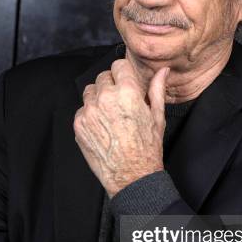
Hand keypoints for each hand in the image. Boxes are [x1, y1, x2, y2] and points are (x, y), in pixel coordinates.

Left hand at [73, 59, 168, 197]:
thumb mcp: (157, 116)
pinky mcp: (79, 125)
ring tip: (110, 115)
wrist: (131, 175)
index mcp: (128, 92)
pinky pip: (81, 110)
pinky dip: (90, 115)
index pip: (118, 65)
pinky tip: (103, 127)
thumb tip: (163, 71)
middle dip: (111, 85)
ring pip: (89, 91)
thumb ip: (157, 89)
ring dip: (98, 98)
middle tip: (120, 102)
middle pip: (102, 77)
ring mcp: (89, 111)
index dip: (124, 74)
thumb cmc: (146, 148)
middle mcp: (106, 98)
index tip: (126, 82)